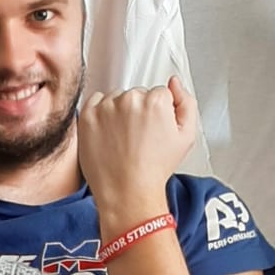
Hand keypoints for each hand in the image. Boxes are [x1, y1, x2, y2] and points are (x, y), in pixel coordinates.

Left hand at [78, 76, 198, 235]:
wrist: (127, 191)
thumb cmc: (155, 169)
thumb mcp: (186, 136)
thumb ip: (186, 103)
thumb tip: (174, 83)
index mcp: (156, 101)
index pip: (159, 94)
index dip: (159, 114)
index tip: (154, 130)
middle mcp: (131, 99)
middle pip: (137, 95)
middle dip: (138, 112)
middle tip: (139, 138)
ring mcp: (107, 107)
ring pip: (116, 98)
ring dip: (119, 112)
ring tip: (123, 139)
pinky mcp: (88, 115)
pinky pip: (95, 102)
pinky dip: (100, 114)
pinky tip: (109, 134)